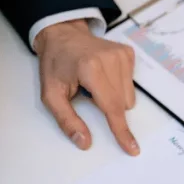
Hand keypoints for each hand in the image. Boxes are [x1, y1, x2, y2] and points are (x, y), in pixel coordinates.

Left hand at [34, 18, 138, 154]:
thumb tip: (84, 142)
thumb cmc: (55, 64)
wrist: (62, 34)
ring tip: (95, 84)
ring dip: (114, 98)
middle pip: (122, 104)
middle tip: (88, 94)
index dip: (121, 130)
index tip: (132, 148)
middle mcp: (111, 60)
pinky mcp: (128, 54)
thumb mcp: (51, 95)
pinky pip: (131, 84)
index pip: (111, 107)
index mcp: (91, 69)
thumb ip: (66, 120)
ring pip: (129, 97)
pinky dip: (119, 86)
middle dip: (109, 109)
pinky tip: (104, 76)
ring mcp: (122, 55)